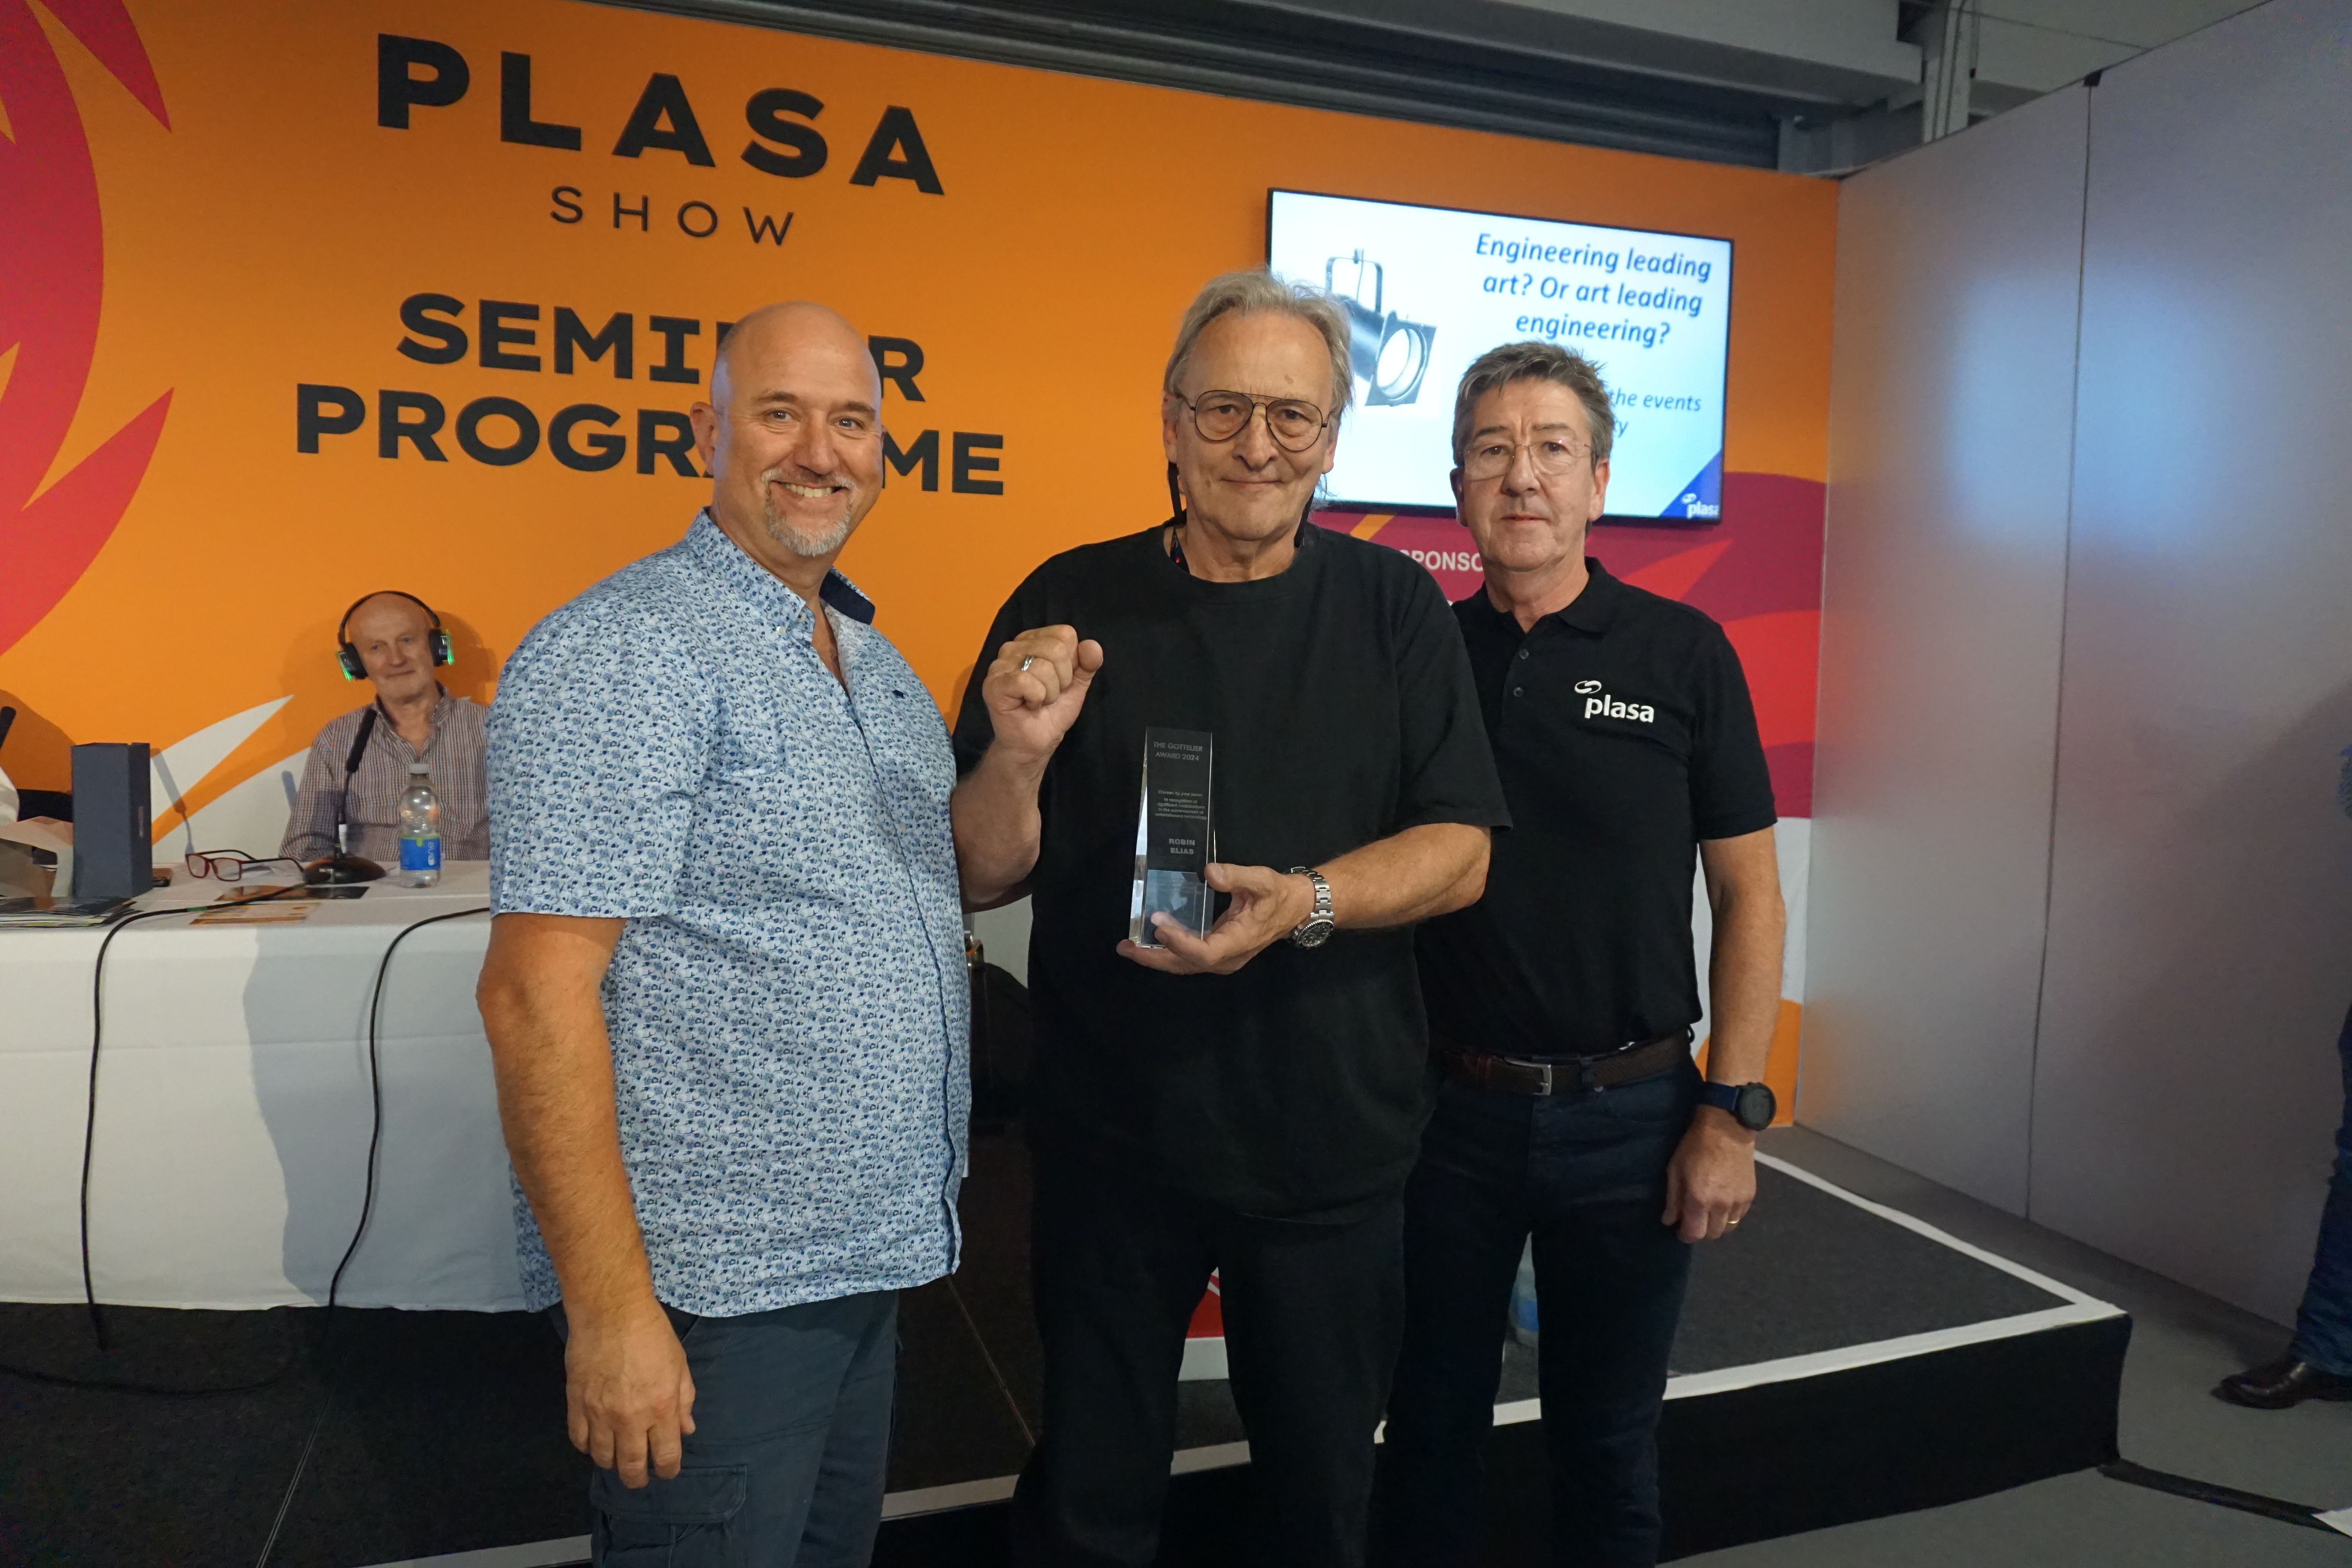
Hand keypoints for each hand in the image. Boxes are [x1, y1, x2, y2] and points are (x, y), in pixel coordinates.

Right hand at [565, 1294, 697, 1487]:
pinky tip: (594, 1441)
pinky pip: (578, 1439)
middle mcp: (629, 1418)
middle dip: (638, 1478)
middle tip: (639, 1477)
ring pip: (603, 1458)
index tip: (667, 1470)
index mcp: (661, 1408)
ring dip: (612, 1463)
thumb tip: (686, 1430)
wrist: (611, 1312)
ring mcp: (599, 1413)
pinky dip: (587, 1446)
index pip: (665, 1456)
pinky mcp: (576, 1403)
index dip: (668, 1470)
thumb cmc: (652, 1334)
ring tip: (618, 1459)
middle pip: (631, 1466)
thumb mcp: (679, 1366)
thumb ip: (684, 1401)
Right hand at [982, 626, 1102, 766]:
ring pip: (1042, 667)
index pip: (1064, 634)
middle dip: (1062, 679)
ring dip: (1049, 693)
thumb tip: (1092, 645)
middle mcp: (1013, 647)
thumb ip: (1087, 663)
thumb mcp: (1077, 684)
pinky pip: (1026, 682)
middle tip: (1049, 695)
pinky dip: (1036, 698)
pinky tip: (1028, 705)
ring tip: (1038, 702)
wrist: (1037, 742)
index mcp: (1032, 640)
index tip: (1061, 680)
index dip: (1071, 662)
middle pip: (1056, 649)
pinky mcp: (994, 684)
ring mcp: (1000, 665)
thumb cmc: (1053, 711)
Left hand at [1118, 863, 1313, 976]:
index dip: (1180, 942)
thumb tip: (1209, 872)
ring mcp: (1221, 959)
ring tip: (1129, 946)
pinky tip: (1149, 942)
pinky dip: (1167, 952)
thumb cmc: (1278, 894)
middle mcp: (1227, 958)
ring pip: (1184, 965)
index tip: (1158, 924)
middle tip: (1126, 946)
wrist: (1294, 909)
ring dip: (1156, 957)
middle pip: (1186, 964)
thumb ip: (1236, 876)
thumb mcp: (1262, 880)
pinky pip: (1188, 958)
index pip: (1204, 952)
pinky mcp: (1216, 954)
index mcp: (1238, 942)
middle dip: (1155, 956)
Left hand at [1661, 1107, 1755, 1242]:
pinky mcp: (1750, 1196)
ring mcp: (1739, 1202)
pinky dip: (1730, 1215)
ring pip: (1728, 1228)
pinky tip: (1722, 1202)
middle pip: (1712, 1235)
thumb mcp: (1675, 1170)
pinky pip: (1739, 1216)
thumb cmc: (1694, 1147)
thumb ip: (1673, 1199)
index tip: (1680, 1229)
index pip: (1694, 1233)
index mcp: (1699, 1199)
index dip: (1685, 1235)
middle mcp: (1721, 1205)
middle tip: (1694, 1218)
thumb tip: (1669, 1221)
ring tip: (1708, 1211)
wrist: (1727, 1129)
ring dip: (1716, 1224)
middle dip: (1700, 1230)